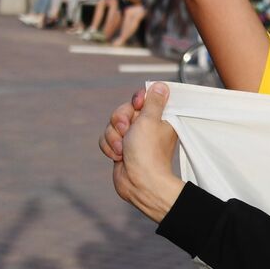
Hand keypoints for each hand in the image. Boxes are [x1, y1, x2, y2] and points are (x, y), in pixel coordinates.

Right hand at [112, 82, 184, 223]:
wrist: (139, 182)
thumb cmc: (148, 152)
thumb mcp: (150, 120)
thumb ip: (154, 102)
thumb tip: (162, 86)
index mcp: (160, 118)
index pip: (143, 98)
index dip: (136, 101)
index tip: (137, 106)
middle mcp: (147, 127)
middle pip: (123, 110)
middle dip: (120, 120)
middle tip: (126, 130)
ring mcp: (133, 138)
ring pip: (112, 125)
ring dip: (114, 137)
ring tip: (124, 149)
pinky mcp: (122, 148)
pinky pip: (107, 139)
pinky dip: (109, 147)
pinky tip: (119, 157)